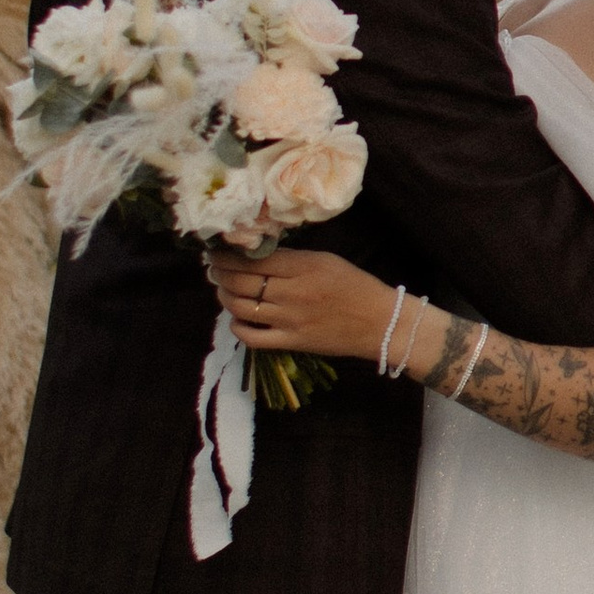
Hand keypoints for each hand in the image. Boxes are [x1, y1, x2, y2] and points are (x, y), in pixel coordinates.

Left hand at [206, 244, 397, 366]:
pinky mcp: (291, 342)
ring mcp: (289, 320)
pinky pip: (252, 336)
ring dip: (224, 296)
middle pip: (241, 281)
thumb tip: (257, 254)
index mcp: (302, 266)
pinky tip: (237, 317)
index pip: (253, 258)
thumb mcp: (326, 260)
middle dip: (220, 273)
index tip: (216, 251)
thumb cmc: (355, 286)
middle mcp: (291, 292)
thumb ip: (292, 258)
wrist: (379, 323)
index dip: (228, 255)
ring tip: (222, 289)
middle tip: (214, 268)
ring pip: (241, 306)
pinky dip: (238, 326)